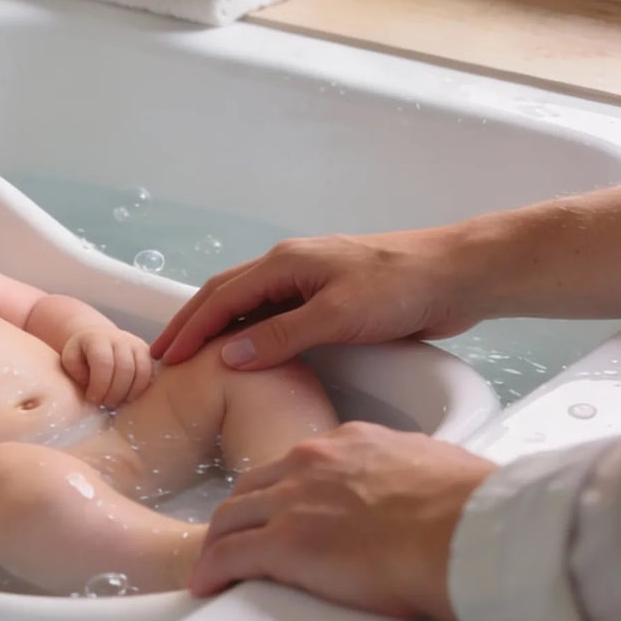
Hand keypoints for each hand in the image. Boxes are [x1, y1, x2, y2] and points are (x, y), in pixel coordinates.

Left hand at [61, 327, 156, 405]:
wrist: (98, 339)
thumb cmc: (82, 355)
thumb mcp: (70, 359)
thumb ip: (75, 370)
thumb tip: (90, 382)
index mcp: (98, 339)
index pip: (103, 363)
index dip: (99, 385)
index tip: (92, 398)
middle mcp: (120, 338)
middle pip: (125, 369)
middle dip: (115, 393)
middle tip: (105, 404)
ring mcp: (137, 345)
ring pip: (142, 372)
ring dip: (129, 393)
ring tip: (117, 402)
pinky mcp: (148, 354)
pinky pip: (150, 374)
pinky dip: (141, 390)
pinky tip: (128, 397)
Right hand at [152, 231, 484, 369]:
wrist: (457, 275)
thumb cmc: (401, 286)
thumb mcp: (337, 315)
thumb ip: (281, 336)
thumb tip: (228, 355)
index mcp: (285, 263)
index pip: (221, 297)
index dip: (190, 328)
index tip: (164, 358)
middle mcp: (292, 267)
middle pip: (226, 296)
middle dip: (192, 325)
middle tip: (163, 357)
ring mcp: (311, 281)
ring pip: (250, 304)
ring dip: (219, 328)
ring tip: (195, 356)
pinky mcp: (332, 298)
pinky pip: (276, 314)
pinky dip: (251, 331)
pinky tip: (248, 352)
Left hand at [189, 422, 495, 620]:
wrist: (464, 530)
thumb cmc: (468, 507)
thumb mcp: (436, 469)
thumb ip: (414, 476)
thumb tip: (426, 493)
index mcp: (351, 444)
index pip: (299, 463)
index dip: (284, 489)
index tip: (283, 507)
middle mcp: (313, 464)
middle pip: (254, 486)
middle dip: (241, 511)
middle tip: (236, 535)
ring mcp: (293, 502)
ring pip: (232, 517)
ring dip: (218, 541)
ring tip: (213, 563)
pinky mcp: (285, 545)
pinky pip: (229, 555)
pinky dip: (211, 570)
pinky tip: (206, 584)